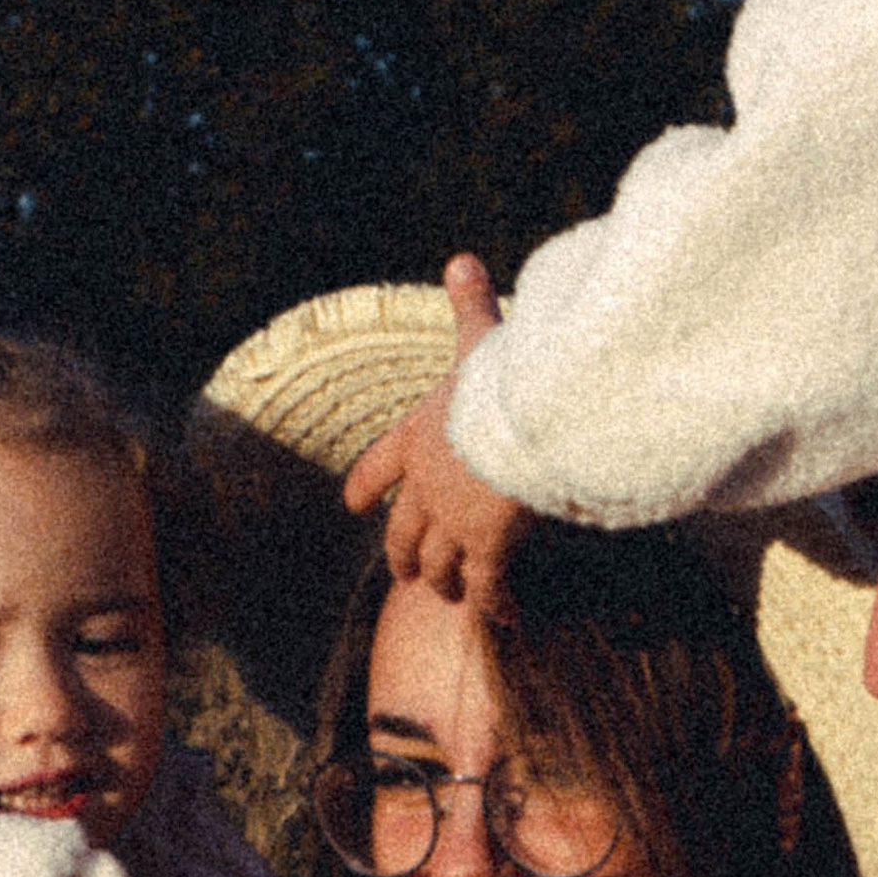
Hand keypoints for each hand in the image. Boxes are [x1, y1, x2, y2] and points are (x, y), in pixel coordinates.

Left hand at [342, 256, 528, 608]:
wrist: (525, 418)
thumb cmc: (504, 374)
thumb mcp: (479, 337)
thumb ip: (470, 304)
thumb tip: (462, 259)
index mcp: (416, 437)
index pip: (375, 468)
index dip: (362, 488)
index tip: (352, 506)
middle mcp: (425, 487)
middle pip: (402, 533)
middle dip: (404, 556)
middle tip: (408, 575)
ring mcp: (453, 524)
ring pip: (439, 568)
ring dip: (445, 584)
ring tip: (452, 597)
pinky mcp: (488, 549)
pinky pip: (487, 589)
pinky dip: (495, 605)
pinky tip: (506, 616)